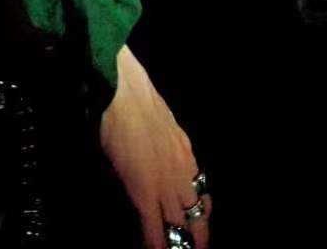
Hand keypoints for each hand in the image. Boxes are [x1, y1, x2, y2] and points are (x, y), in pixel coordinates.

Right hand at [99, 44, 212, 248]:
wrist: (124, 92)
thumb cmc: (136, 99)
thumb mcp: (161, 124)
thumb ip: (165, 145)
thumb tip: (158, 156)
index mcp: (186, 155)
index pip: (202, 195)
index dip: (201, 217)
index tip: (198, 231)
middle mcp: (183, 172)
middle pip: (197, 215)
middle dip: (197, 238)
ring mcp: (165, 183)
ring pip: (178, 226)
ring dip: (176, 244)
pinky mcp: (144, 190)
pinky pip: (153, 226)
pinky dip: (154, 242)